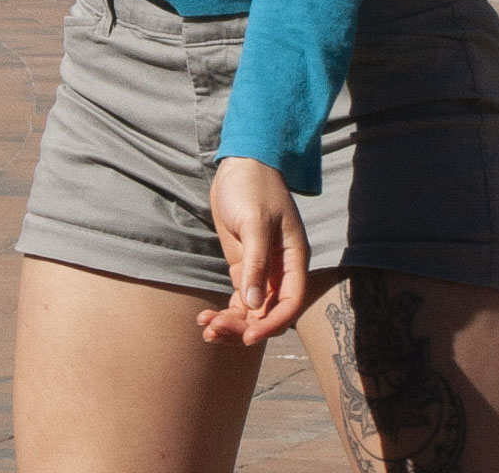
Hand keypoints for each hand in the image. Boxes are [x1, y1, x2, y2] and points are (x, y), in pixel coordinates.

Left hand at [197, 157, 308, 345]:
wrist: (240, 163)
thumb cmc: (253, 186)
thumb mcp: (255, 222)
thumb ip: (255, 263)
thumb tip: (254, 303)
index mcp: (293, 259)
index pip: (290, 303)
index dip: (272, 324)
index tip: (248, 336)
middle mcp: (280, 270)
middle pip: (268, 312)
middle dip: (244, 326)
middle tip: (216, 330)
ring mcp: (261, 269)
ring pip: (251, 310)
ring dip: (231, 323)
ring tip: (207, 329)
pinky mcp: (243, 266)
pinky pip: (238, 298)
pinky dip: (224, 311)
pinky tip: (205, 319)